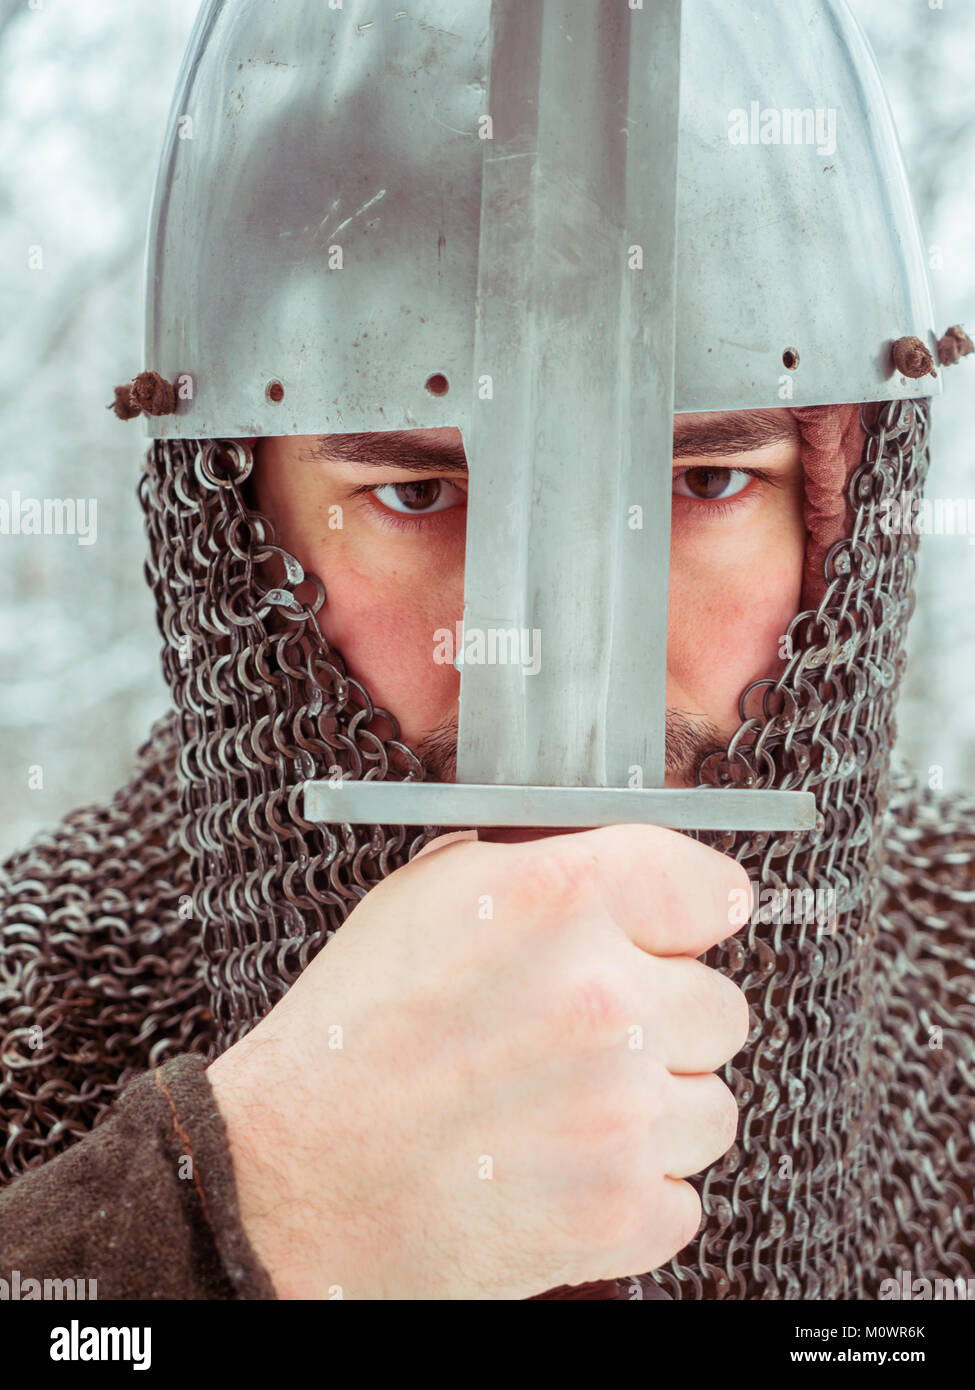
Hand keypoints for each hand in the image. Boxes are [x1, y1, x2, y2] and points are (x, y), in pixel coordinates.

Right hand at [207, 823, 750, 1298]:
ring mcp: (619, 1112)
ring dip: (653, 1111)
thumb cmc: (349, 1036)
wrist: (289, 1179)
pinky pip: (682, 1194)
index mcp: (559, 898)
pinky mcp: (617, 1210)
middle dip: (664, 1020)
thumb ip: (539, 868)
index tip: (680, 934)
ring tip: (565, 1111)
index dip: (691, 913)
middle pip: (721, 1005)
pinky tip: (560, 1170)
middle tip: (587, 1038)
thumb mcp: (426, 898)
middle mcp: (604, 998)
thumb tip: (620, 869)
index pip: (711, 888)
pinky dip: (630, 1191)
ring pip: (712, 1103)